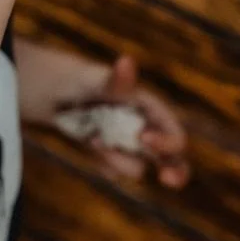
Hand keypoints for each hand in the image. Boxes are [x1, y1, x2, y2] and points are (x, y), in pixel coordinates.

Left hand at [74, 55, 191, 189]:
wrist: (63, 92)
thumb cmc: (87, 81)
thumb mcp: (100, 81)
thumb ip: (117, 80)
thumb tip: (126, 61)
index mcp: (154, 112)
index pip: (174, 134)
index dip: (167, 142)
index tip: (141, 138)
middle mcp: (147, 130)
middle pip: (173, 159)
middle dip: (176, 173)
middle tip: (167, 179)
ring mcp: (130, 146)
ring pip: (137, 168)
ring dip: (117, 160)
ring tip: (93, 138)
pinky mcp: (113, 157)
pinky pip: (115, 172)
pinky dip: (103, 163)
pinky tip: (89, 141)